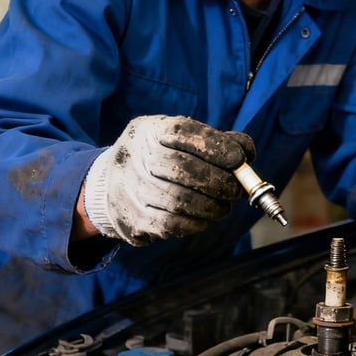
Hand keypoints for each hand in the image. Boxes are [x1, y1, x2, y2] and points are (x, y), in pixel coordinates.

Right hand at [83, 115, 255, 246]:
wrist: (107, 186)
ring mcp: (129, 188)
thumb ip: (216, 142)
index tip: (239, 159)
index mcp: (148, 131)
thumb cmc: (158, 159)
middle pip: (182, 169)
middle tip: (236, 190)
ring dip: (211, 206)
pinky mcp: (131, 218)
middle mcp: (134, 156)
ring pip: (179, 201)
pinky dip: (195, 223)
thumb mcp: (179, 140)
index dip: (214, 146)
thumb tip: (248, 154)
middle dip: (219, 181)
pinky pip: (171, 224)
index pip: (182, 133)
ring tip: (223, 207)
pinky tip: (202, 219)